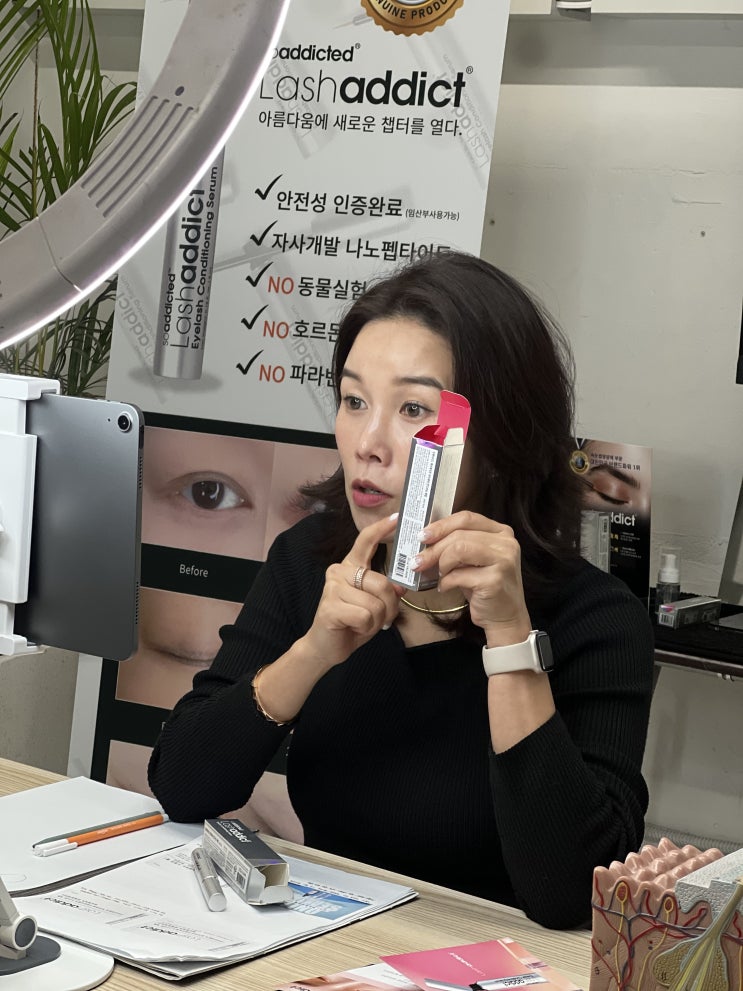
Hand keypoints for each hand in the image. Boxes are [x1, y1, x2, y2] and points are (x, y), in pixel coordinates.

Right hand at [302, 514, 401, 668]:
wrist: (326, 647)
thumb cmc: (352, 623)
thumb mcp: (375, 604)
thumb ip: (386, 591)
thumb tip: (401, 586)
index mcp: (350, 566)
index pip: (365, 542)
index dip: (381, 529)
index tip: (396, 518)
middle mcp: (338, 572)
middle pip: (382, 583)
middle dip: (390, 606)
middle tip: (383, 619)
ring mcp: (332, 588)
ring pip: (376, 603)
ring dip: (377, 620)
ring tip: (364, 624)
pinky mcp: (330, 607)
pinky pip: (365, 616)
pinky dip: (366, 628)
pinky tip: (354, 628)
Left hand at [414, 511, 531, 646]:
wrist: (505, 617)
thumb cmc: (484, 586)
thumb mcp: (473, 559)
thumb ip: (458, 543)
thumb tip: (425, 537)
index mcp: (501, 532)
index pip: (466, 518)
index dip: (441, 525)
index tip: (422, 536)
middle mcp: (506, 543)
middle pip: (459, 534)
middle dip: (433, 549)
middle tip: (418, 561)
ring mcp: (503, 560)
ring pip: (459, 549)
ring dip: (441, 563)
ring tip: (440, 575)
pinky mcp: (495, 580)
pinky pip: (459, 575)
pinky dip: (446, 582)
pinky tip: (446, 588)